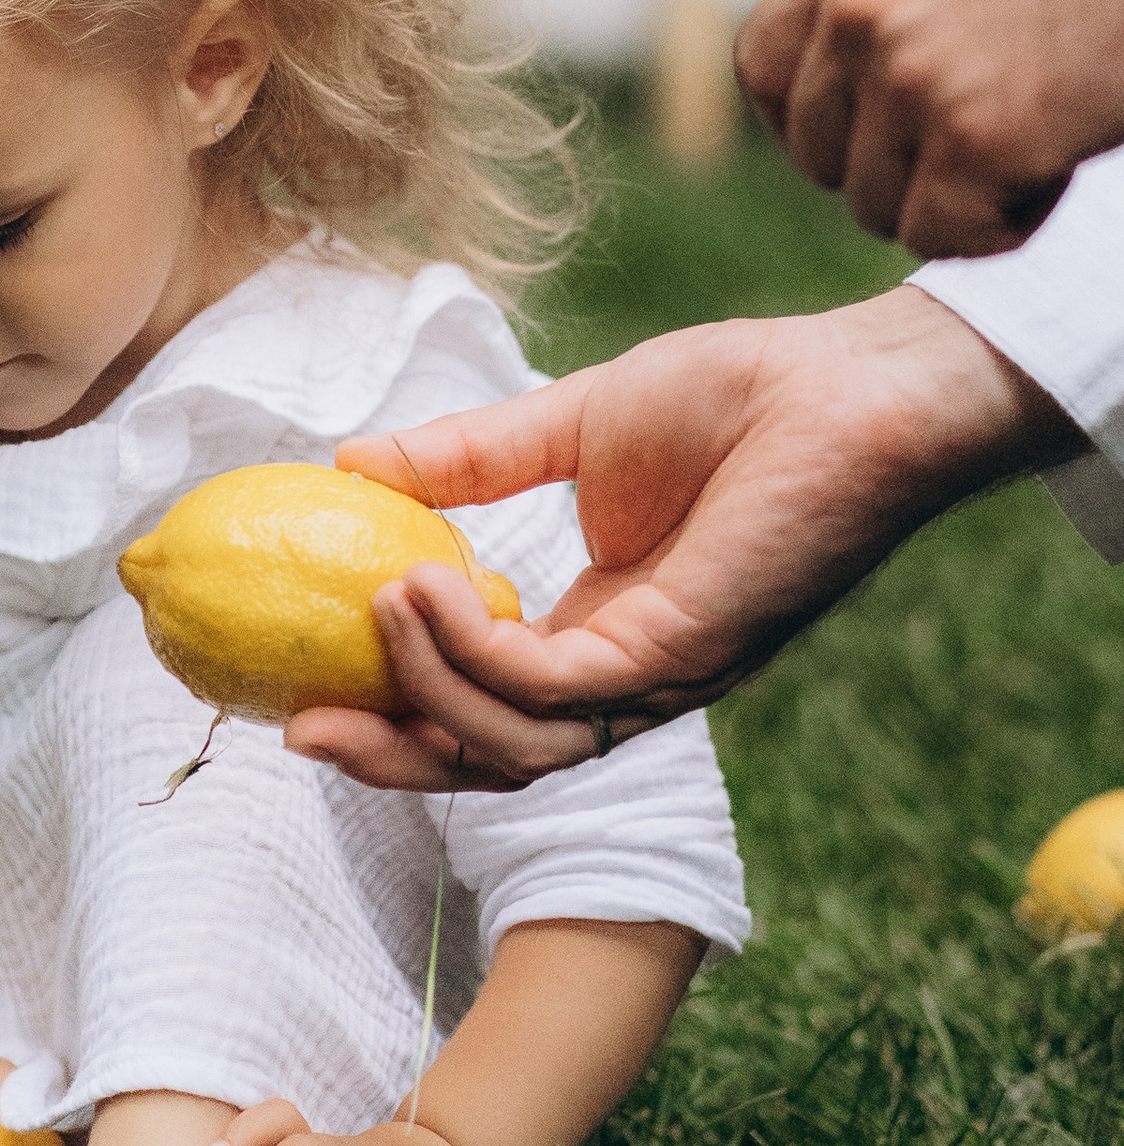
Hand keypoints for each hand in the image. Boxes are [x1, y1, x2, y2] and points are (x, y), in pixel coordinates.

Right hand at [279, 287, 1070, 791]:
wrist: (845, 383)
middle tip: (299, 732)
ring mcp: (657, 677)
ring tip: (379, 596)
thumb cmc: (732, 396)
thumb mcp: (564, 421)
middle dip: (393, 760)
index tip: (301, 692)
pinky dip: (478, 654)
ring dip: (428, 686)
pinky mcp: (681, 656)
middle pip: (492, 762)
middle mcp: (626, 676)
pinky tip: (426, 586)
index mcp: (600, 631)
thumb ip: (465, 457)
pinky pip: (556, 690)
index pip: (485, 707)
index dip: (395, 713)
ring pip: (519, 745)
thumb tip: (349, 462)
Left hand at [735, 0, 1123, 254]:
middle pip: (814, 149)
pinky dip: (998, 227)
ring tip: (1033, 144)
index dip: (809, 121)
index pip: (761, 65)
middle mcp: (858, 5)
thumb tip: (859, 76)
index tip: (868, 138)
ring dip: (949, 199)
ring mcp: (910, 73)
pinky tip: (1055, 172)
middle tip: (972, 152)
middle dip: (886, 170)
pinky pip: (942, 233)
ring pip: (874, 203)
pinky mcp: (976, 138)